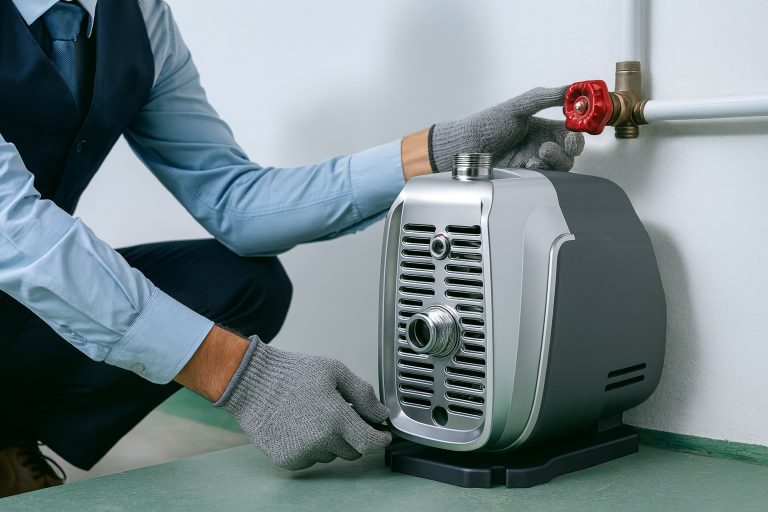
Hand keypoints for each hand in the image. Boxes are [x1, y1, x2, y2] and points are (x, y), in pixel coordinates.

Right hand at [214, 336, 391, 469]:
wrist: (253, 383)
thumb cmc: (293, 373)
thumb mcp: (335, 372)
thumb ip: (363, 394)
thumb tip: (380, 414)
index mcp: (336, 419)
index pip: (370, 443)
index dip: (380, 439)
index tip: (382, 434)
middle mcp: (321, 441)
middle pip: (353, 451)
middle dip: (353, 435)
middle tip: (340, 414)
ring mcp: (303, 453)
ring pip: (332, 455)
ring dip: (331, 441)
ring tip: (314, 415)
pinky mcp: (288, 460)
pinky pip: (311, 459)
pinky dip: (311, 447)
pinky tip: (300, 426)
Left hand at [429, 86, 584, 171]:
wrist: (467, 147)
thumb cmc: (487, 125)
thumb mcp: (518, 107)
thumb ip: (545, 97)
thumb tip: (569, 88)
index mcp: (542, 126)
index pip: (571, 130)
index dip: (578, 131)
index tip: (576, 130)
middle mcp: (541, 143)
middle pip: (571, 151)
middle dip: (570, 148)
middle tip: (561, 144)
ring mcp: (535, 159)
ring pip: (561, 165)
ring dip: (556, 159)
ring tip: (539, 153)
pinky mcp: (526, 174)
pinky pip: (545, 175)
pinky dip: (542, 169)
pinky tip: (529, 164)